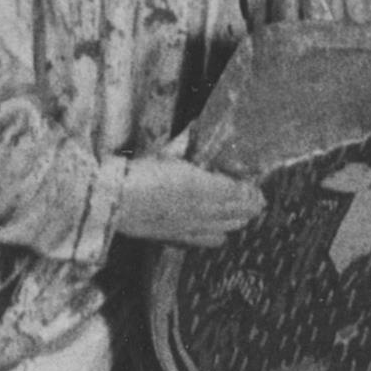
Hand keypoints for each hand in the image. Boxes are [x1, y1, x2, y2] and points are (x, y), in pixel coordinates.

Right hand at [113, 153, 267, 246]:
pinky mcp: (178, 238)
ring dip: (238, 221)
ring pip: (227, 227)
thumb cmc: (137, 173)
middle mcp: (200, 210)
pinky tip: (221, 234)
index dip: (250, 191)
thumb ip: (184, 145)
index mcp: (200, 186)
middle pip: (237, 212)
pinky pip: (208, 240)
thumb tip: (196, 129)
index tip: (257, 187)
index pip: (237, 192)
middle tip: (257, 201)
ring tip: (246, 216)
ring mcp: (190, 227)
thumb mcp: (166, 154)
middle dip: (250, 206)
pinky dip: (219, 236)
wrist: (113, 203)